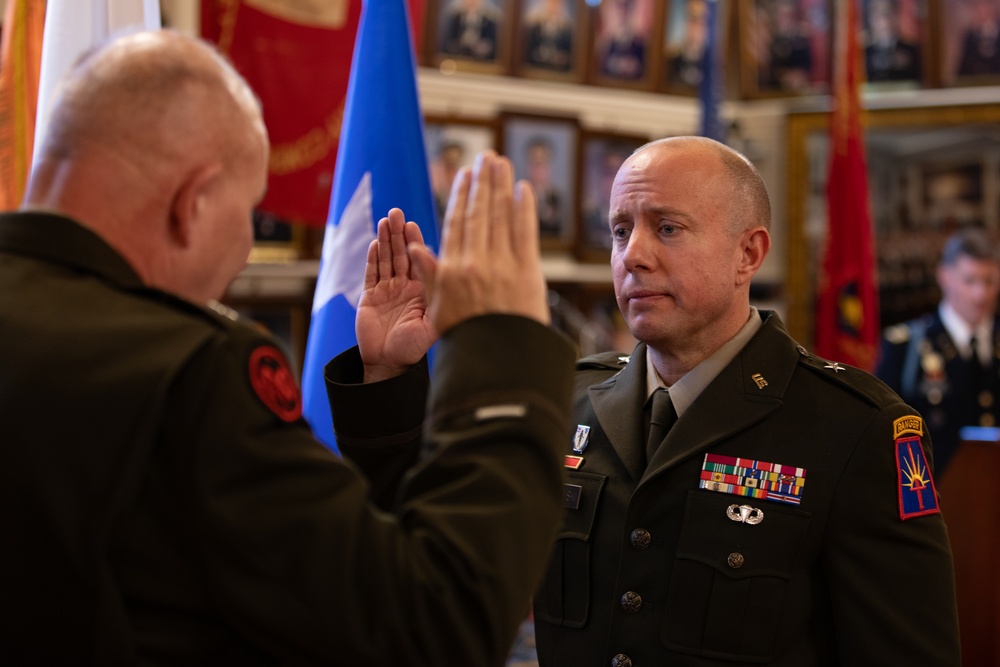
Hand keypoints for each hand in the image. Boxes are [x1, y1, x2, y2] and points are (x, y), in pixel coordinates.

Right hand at [356, 208, 437, 382]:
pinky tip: (375, 243)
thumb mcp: (430, 325)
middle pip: (402, 254)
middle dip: (399, 234)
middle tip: (397, 213)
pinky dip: (373, 258)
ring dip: (386, 240)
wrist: (387, 364)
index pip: (420, 261)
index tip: (414, 226)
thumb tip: (444, 271)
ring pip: (386, 259)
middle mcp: (406, 287)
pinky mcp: (369, 296)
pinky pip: (371, 273)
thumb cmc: (413, 348)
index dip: (416, 243)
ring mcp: (387, 290)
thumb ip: (436, 301)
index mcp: (423, 291)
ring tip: (385, 220)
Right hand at [408, 151, 549, 333]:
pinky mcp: (526, 272)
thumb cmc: (467, 338)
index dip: (462, 195)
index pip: (457, 223)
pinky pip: (524, 232)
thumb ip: (429, 275)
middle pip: (478, 212)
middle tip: (486, 157)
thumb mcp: (438, 309)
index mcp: (452, 270)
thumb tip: (415, 247)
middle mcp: (474, 262)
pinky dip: (524, 208)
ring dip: (500, 185)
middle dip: (482, 182)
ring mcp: (501, 265)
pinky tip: (523, 189)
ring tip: (501, 163)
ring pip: (500, 216)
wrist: (497, 360)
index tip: (466, 175)